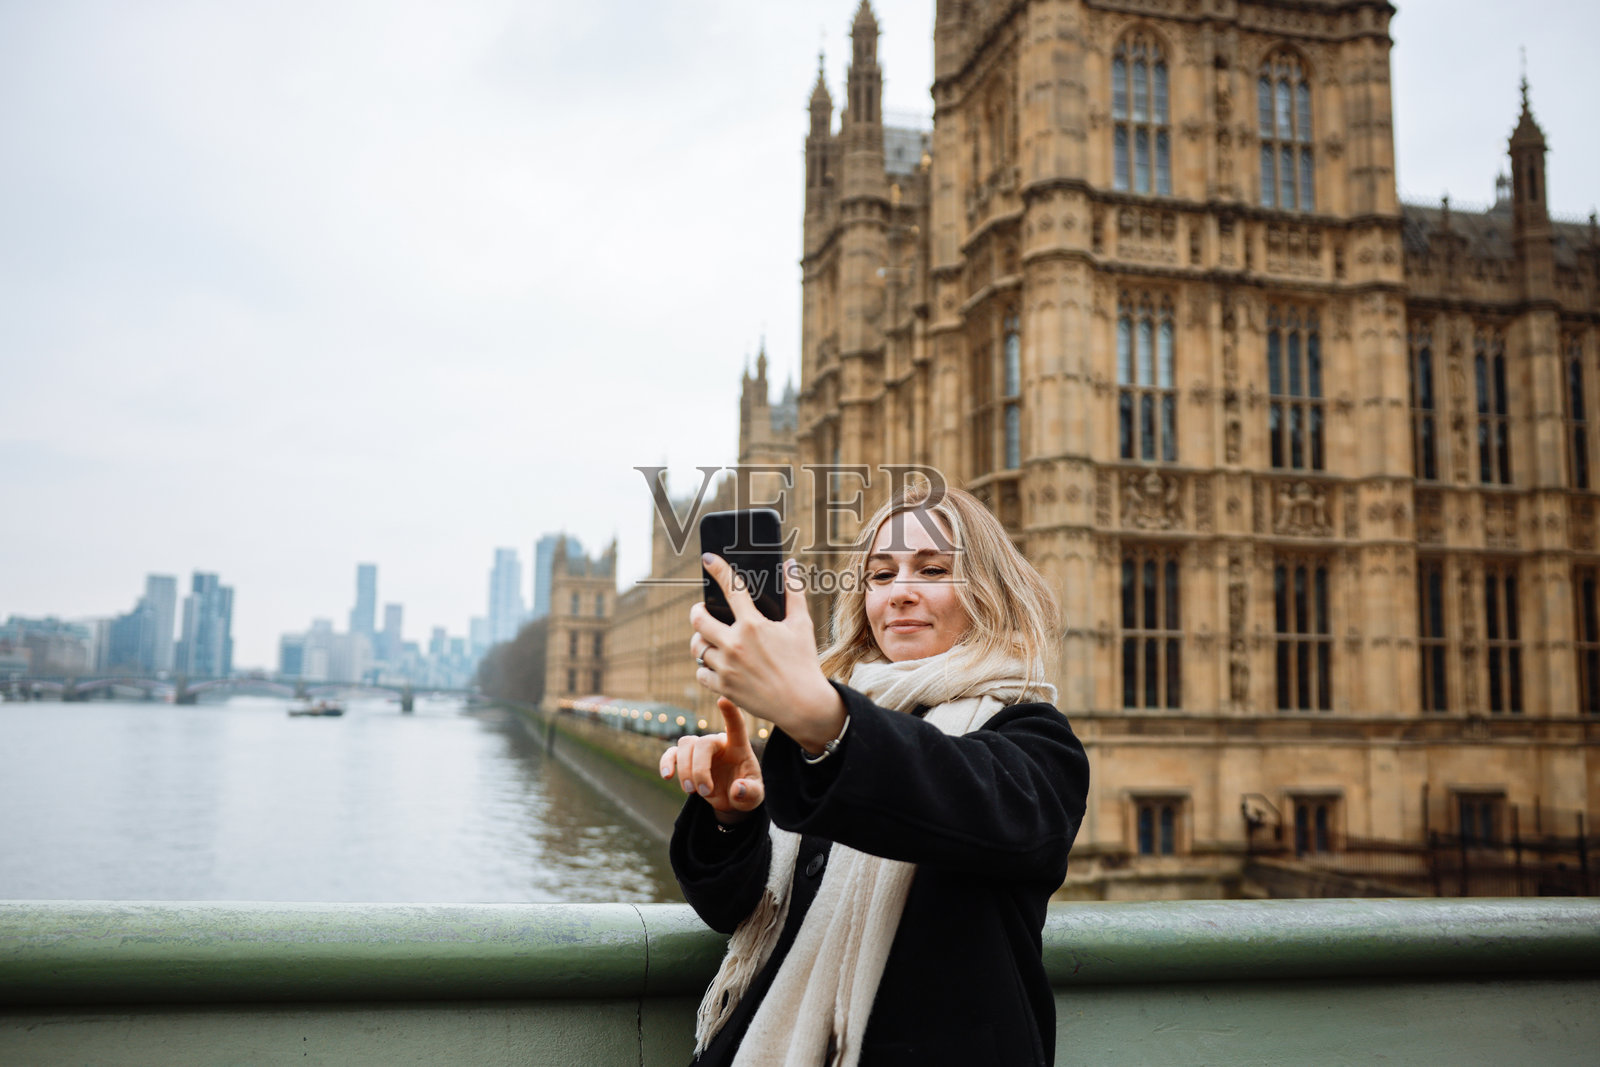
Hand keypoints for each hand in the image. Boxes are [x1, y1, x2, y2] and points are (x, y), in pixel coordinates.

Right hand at [659, 698, 764, 821]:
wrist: (731, 801)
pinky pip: (672, 754)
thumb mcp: (754, 797)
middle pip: (703, 743)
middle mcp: (718, 743)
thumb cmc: (746, 792)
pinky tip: (667, 776)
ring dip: (685, 769)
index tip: (723, 699)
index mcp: (738, 747)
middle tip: (705, 792)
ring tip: (692, 791)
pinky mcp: (686, 760)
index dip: (730, 712)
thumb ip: (749, 792)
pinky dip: (666, 763)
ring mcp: (700, 750)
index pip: (736, 725)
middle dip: (699, 769)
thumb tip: (736, 789)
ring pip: (685, 745)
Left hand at [691, 555, 845, 754]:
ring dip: (700, 640)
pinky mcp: (723, 688)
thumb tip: (790, 565)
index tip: (708, 558)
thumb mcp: (802, 625)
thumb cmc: (804, 663)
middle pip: (698, 620)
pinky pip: (700, 672)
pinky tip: (714, 663)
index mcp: (753, 625)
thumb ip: (794, 593)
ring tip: (708, 638)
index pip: (731, 589)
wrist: (802, 705)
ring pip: (697, 647)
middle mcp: (735, 645)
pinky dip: (704, 667)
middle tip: (702, 610)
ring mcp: (726, 668)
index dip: (718, 570)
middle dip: (697, 611)